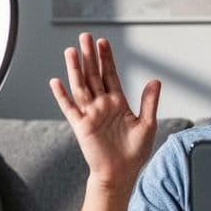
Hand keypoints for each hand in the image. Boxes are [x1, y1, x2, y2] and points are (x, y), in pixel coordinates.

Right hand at [49, 32, 161, 193]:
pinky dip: (62, 96)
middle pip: (93, 75)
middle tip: (85, 37)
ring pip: (81, 86)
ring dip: (75, 69)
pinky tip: (56, 81)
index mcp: (118, 103)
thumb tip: (155, 80)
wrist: (121, 173)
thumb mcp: (147, 124)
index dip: (106, 59)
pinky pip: (69, 108)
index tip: (103, 42)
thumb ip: (149, 102)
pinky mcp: (81, 126)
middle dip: (89, 56)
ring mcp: (90, 114)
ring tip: (71, 51)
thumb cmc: (133, 153)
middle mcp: (102, 105)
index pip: (110, 75)